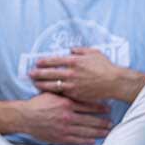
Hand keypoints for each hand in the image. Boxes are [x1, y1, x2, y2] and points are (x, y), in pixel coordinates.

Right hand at [14, 92, 111, 144]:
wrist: (25, 116)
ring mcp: (65, 128)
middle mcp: (68, 116)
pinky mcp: (60, 137)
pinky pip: (77, 140)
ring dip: (98, 131)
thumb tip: (77, 89)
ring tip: (107, 132)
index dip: (100, 107)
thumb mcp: (52, 94)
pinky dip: (86, 141)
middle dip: (103, 121)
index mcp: (67, 103)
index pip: (88, 105)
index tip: (108, 109)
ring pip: (86, 131)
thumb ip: (65, 93)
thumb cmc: (38, 103)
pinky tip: (93, 141)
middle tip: (112, 122)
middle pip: (90, 119)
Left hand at [30, 47, 144, 103]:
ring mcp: (73, 85)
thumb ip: (80, 50)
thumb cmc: (105, 66)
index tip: (37, 62)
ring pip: (53, 85)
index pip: (54, 60)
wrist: (114, 82)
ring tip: (35, 84)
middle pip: (50, 73)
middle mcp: (71, 73)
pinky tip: (47, 92)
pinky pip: (61, 93)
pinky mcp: (76, 94)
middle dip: (38, 73)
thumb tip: (71, 50)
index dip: (44, 61)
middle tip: (30, 74)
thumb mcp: (94, 52)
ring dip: (42, 84)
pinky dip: (53, 92)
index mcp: (75, 61)